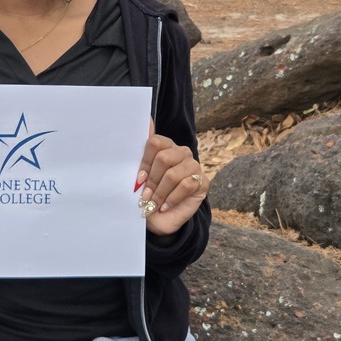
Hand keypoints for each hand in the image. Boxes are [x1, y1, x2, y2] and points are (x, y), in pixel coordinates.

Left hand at [134, 123, 207, 237]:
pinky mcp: (203, 181)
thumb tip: (146, 119)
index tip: (138, 180)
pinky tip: (165, 206)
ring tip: (153, 204)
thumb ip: (142, 153)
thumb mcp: (141, 177)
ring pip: (173, 175)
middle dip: (152, 181)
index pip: (155, 143)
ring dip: (160, 193)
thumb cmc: (150, 196)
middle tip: (144, 197)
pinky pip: (186, 186)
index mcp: (166, 147)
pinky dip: (172, 199)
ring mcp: (193, 166)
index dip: (145, 162)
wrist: (161, 220)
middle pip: (163, 158)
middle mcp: (181, 152)